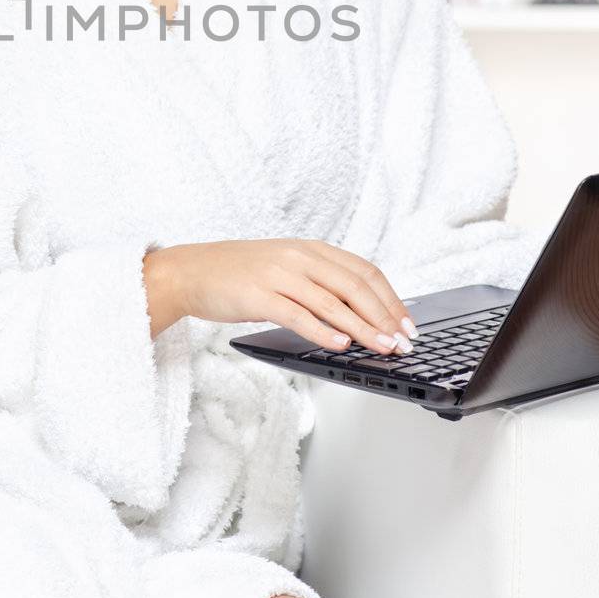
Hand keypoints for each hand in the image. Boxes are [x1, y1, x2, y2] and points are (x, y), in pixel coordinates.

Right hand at [150, 238, 419, 353]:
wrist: (191, 271)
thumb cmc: (237, 274)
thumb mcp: (285, 268)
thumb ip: (318, 283)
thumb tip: (359, 312)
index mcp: (310, 249)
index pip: (364, 271)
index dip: (391, 299)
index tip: (407, 324)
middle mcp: (299, 257)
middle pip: (355, 286)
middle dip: (385, 317)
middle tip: (403, 343)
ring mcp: (279, 275)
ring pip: (333, 302)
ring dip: (364, 329)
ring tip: (382, 348)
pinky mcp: (259, 296)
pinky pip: (298, 315)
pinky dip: (324, 331)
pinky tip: (340, 345)